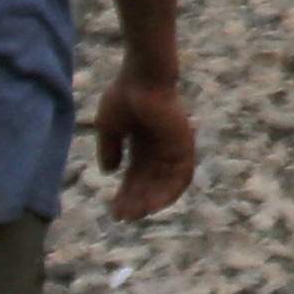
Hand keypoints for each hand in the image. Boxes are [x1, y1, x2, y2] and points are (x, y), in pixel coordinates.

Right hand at [92, 50, 196, 221]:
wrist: (142, 77)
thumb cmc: (125, 95)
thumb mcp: (109, 127)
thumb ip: (109, 149)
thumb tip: (109, 172)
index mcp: (143, 144)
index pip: (136, 176)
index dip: (126, 194)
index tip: (115, 211)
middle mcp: (159, 149)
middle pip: (149, 183)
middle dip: (136, 201)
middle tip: (123, 217)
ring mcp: (173, 148)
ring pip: (165, 183)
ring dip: (152, 200)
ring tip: (137, 214)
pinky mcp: (184, 145)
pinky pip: (182, 175)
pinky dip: (170, 191)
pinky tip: (155, 204)